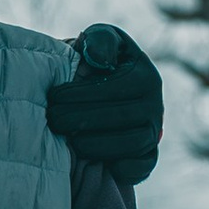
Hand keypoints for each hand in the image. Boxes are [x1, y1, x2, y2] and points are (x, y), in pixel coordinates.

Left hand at [45, 25, 162, 185]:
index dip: (82, 94)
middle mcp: (155, 104)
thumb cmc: (95, 63)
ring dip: (96, 144)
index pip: (115, 87)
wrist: (101, 94)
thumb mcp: (98, 41)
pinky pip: (142, 165)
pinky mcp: (150, 155)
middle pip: (120, 117)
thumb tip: (98, 57)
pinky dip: (123, 168)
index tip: (54, 97)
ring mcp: (154, 131)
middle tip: (53, 120)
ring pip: (131, 143)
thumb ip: (99, 40)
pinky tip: (96, 164)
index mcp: (144, 75)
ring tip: (69, 141)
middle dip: (81, 120)